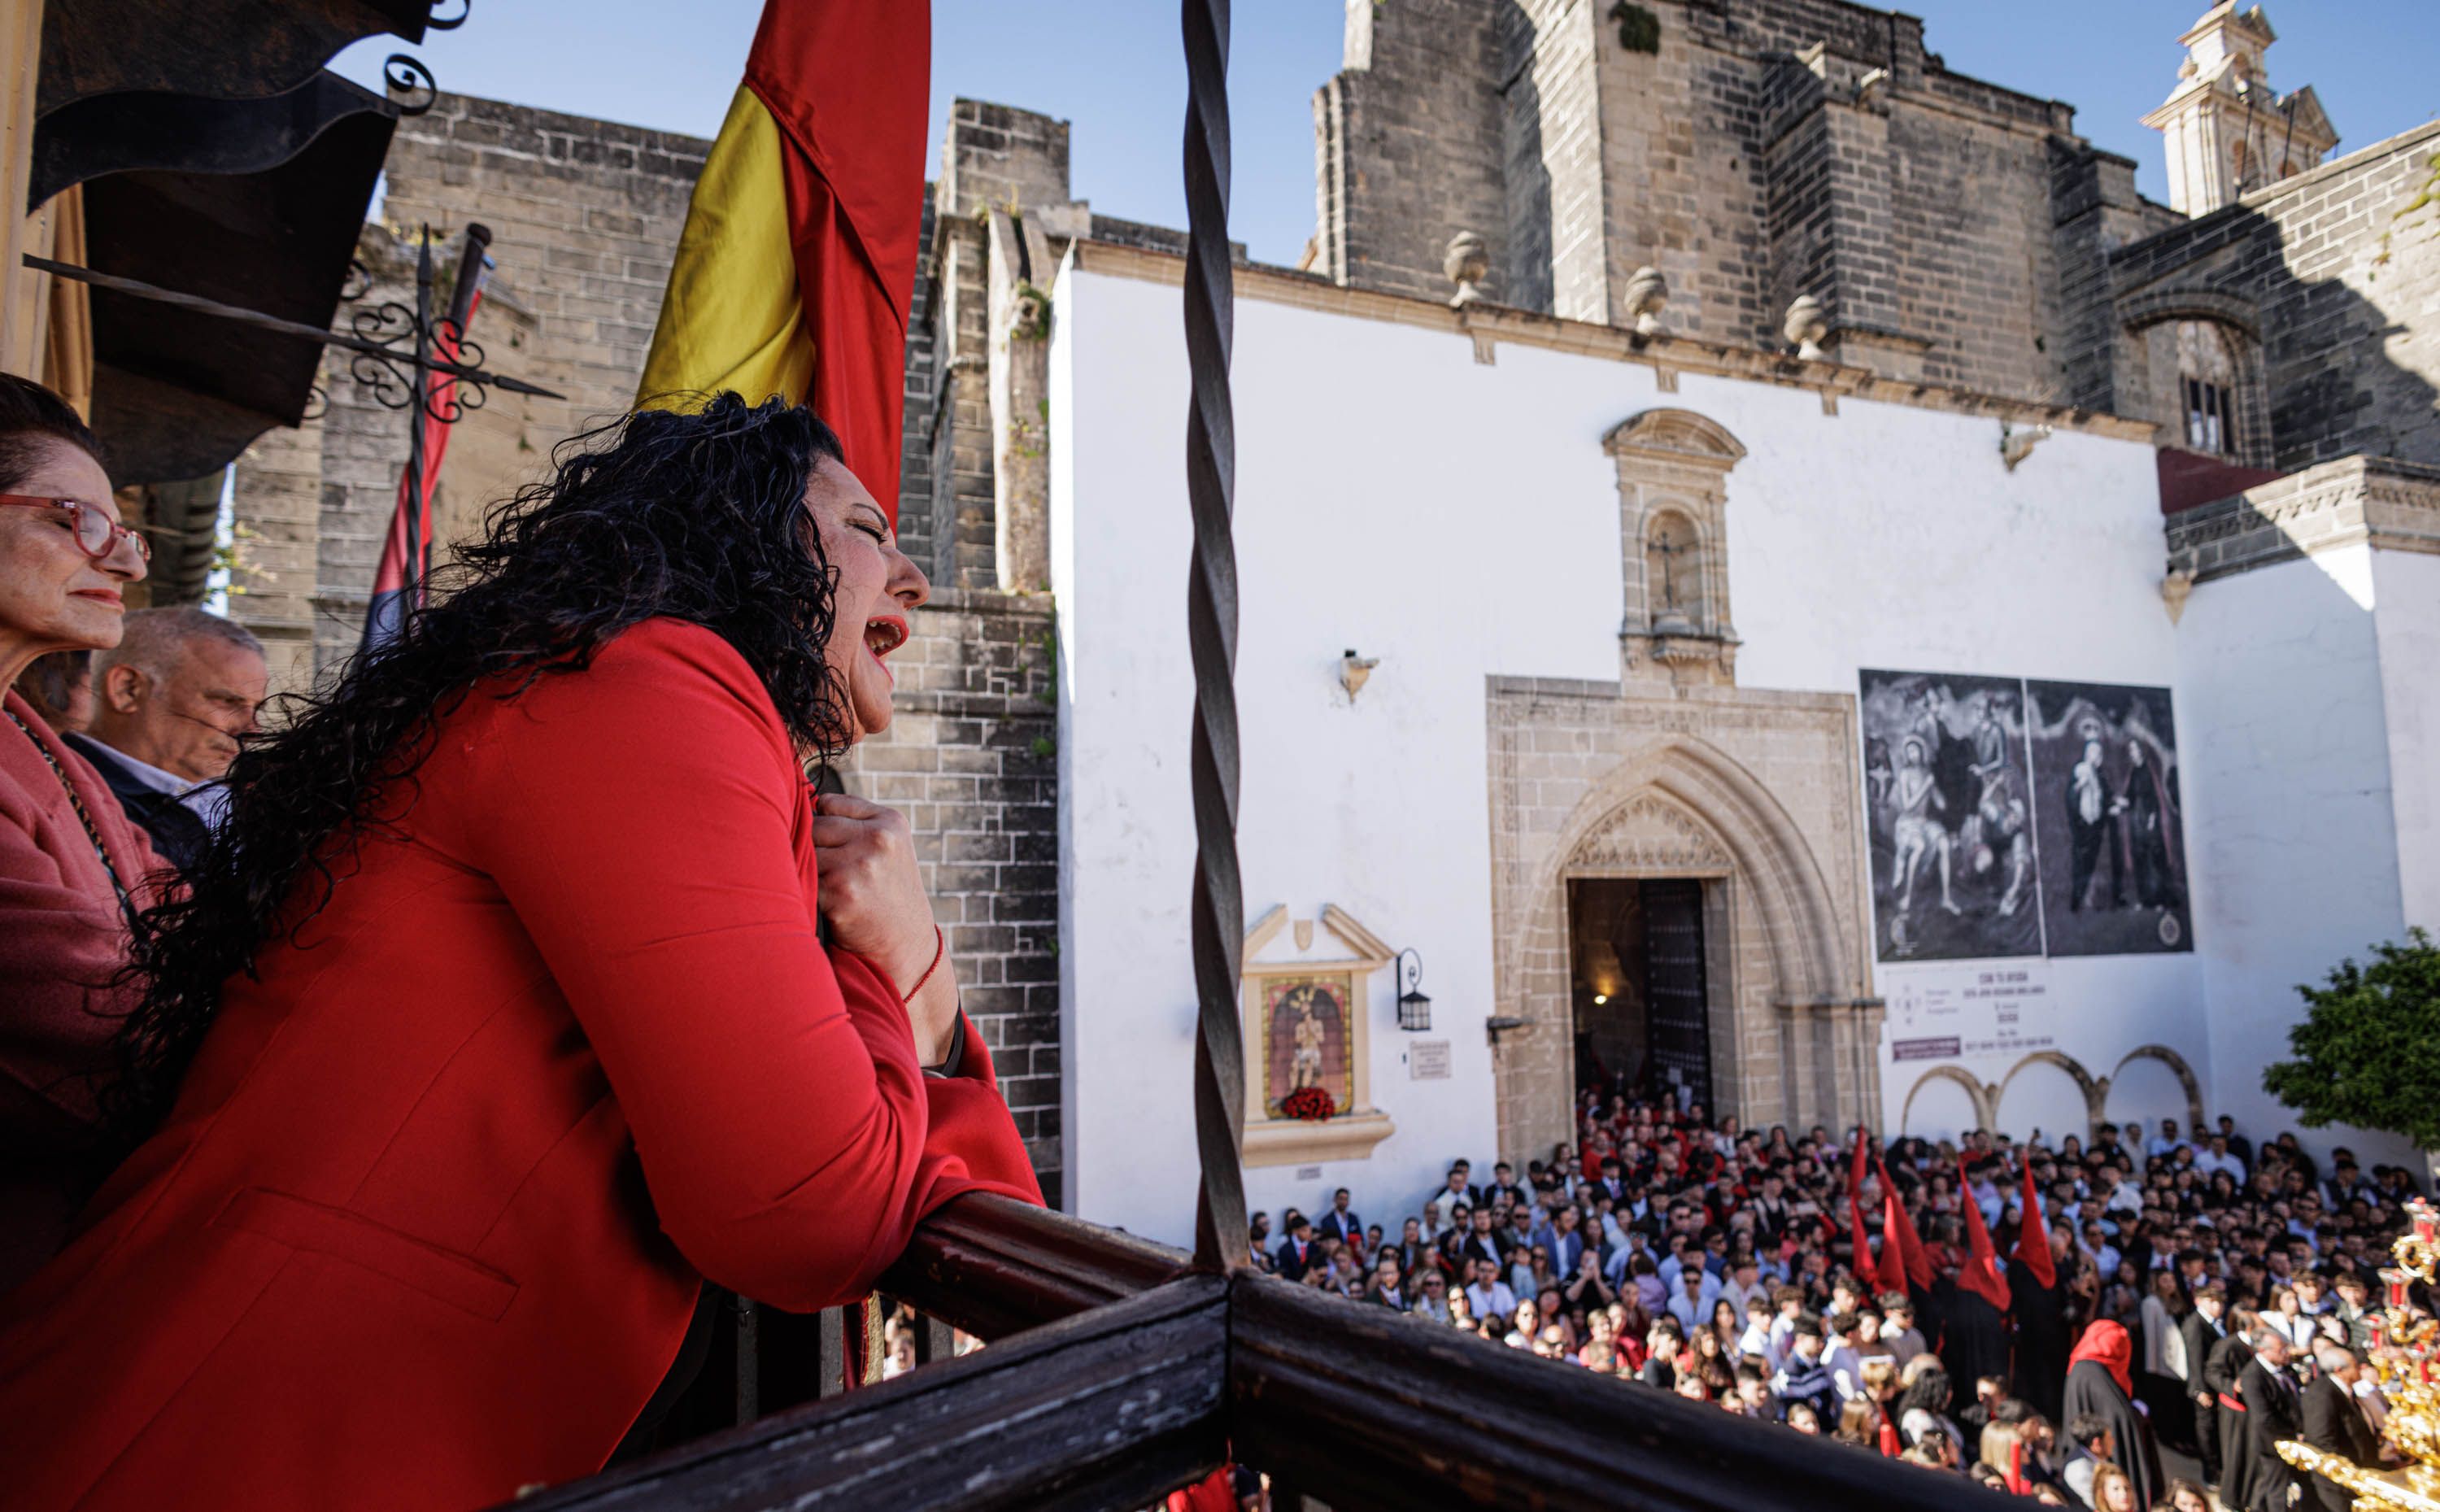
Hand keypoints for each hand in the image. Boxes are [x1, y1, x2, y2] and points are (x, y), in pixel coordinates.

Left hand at [811, 793, 956, 1062]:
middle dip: (812, 847)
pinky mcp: (840, 894)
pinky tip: (823, 902)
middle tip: (825, 871)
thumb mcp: (890, 847)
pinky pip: (802, 879)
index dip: (821, 824)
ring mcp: (858, 866)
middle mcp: (877, 839)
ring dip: (806, 870)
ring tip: (826, 887)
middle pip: (813, 826)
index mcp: (890, 822)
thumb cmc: (888, 892)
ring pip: (805, 852)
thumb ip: (856, 819)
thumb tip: (808, 800)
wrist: (905, 945)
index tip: (827, 844)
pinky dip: (805, 890)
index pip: (829, 803)